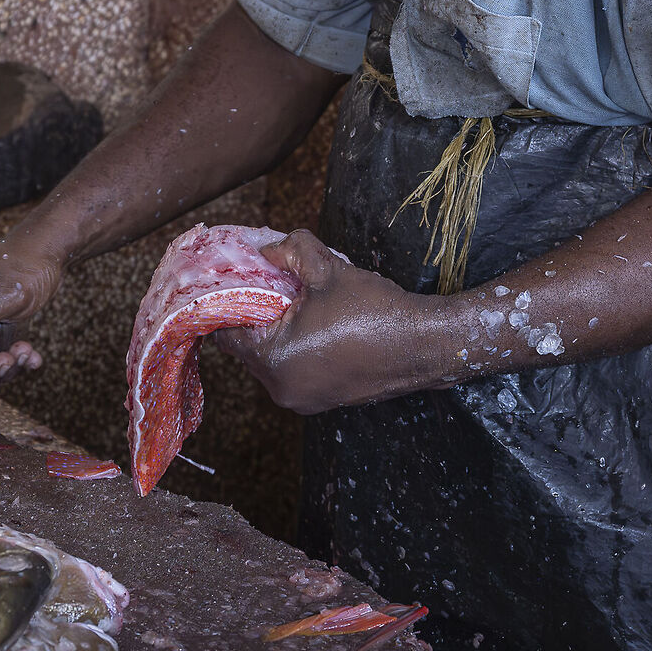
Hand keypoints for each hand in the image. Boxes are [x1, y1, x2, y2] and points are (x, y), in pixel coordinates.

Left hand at [216, 229, 433, 414]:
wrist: (424, 345)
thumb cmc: (375, 311)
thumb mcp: (327, 270)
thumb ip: (291, 252)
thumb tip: (267, 249)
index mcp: (274, 359)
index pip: (227, 332)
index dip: (229, 304)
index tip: (239, 283)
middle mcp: (282, 388)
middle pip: (248, 348)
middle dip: (256, 317)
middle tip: (271, 288)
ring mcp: (304, 400)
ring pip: (272, 361)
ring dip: (277, 334)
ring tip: (299, 305)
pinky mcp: (324, 401)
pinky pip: (294, 372)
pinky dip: (297, 350)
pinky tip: (318, 326)